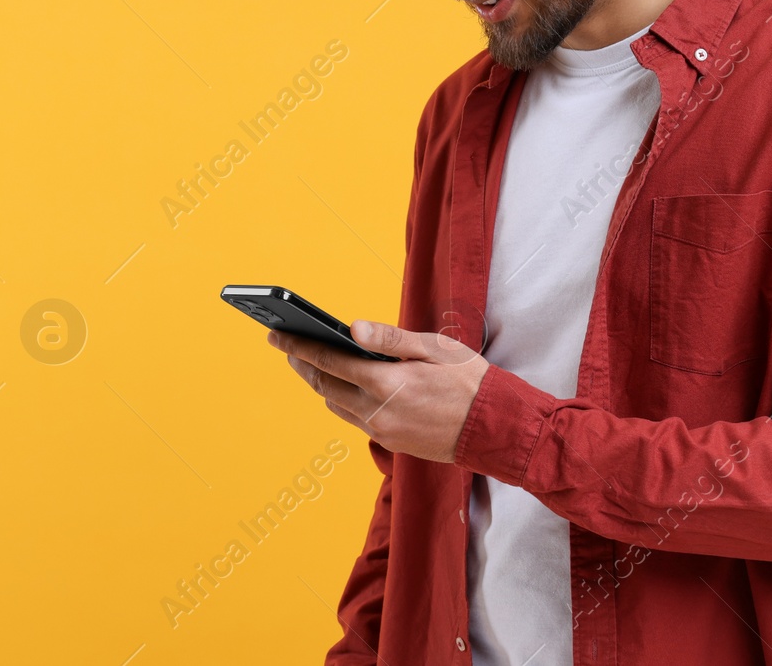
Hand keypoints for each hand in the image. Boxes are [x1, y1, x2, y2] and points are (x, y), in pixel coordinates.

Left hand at [269, 320, 489, 463]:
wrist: (495, 429)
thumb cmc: (470, 381)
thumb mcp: (435, 348)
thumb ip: (391, 339)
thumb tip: (352, 328)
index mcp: (388, 384)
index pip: (330, 362)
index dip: (299, 347)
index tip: (277, 335)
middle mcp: (378, 412)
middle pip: (324, 387)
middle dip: (302, 364)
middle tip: (286, 346)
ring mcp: (383, 431)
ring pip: (335, 406)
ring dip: (319, 384)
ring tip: (309, 363)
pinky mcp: (390, 442)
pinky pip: (353, 419)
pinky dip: (340, 400)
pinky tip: (341, 386)